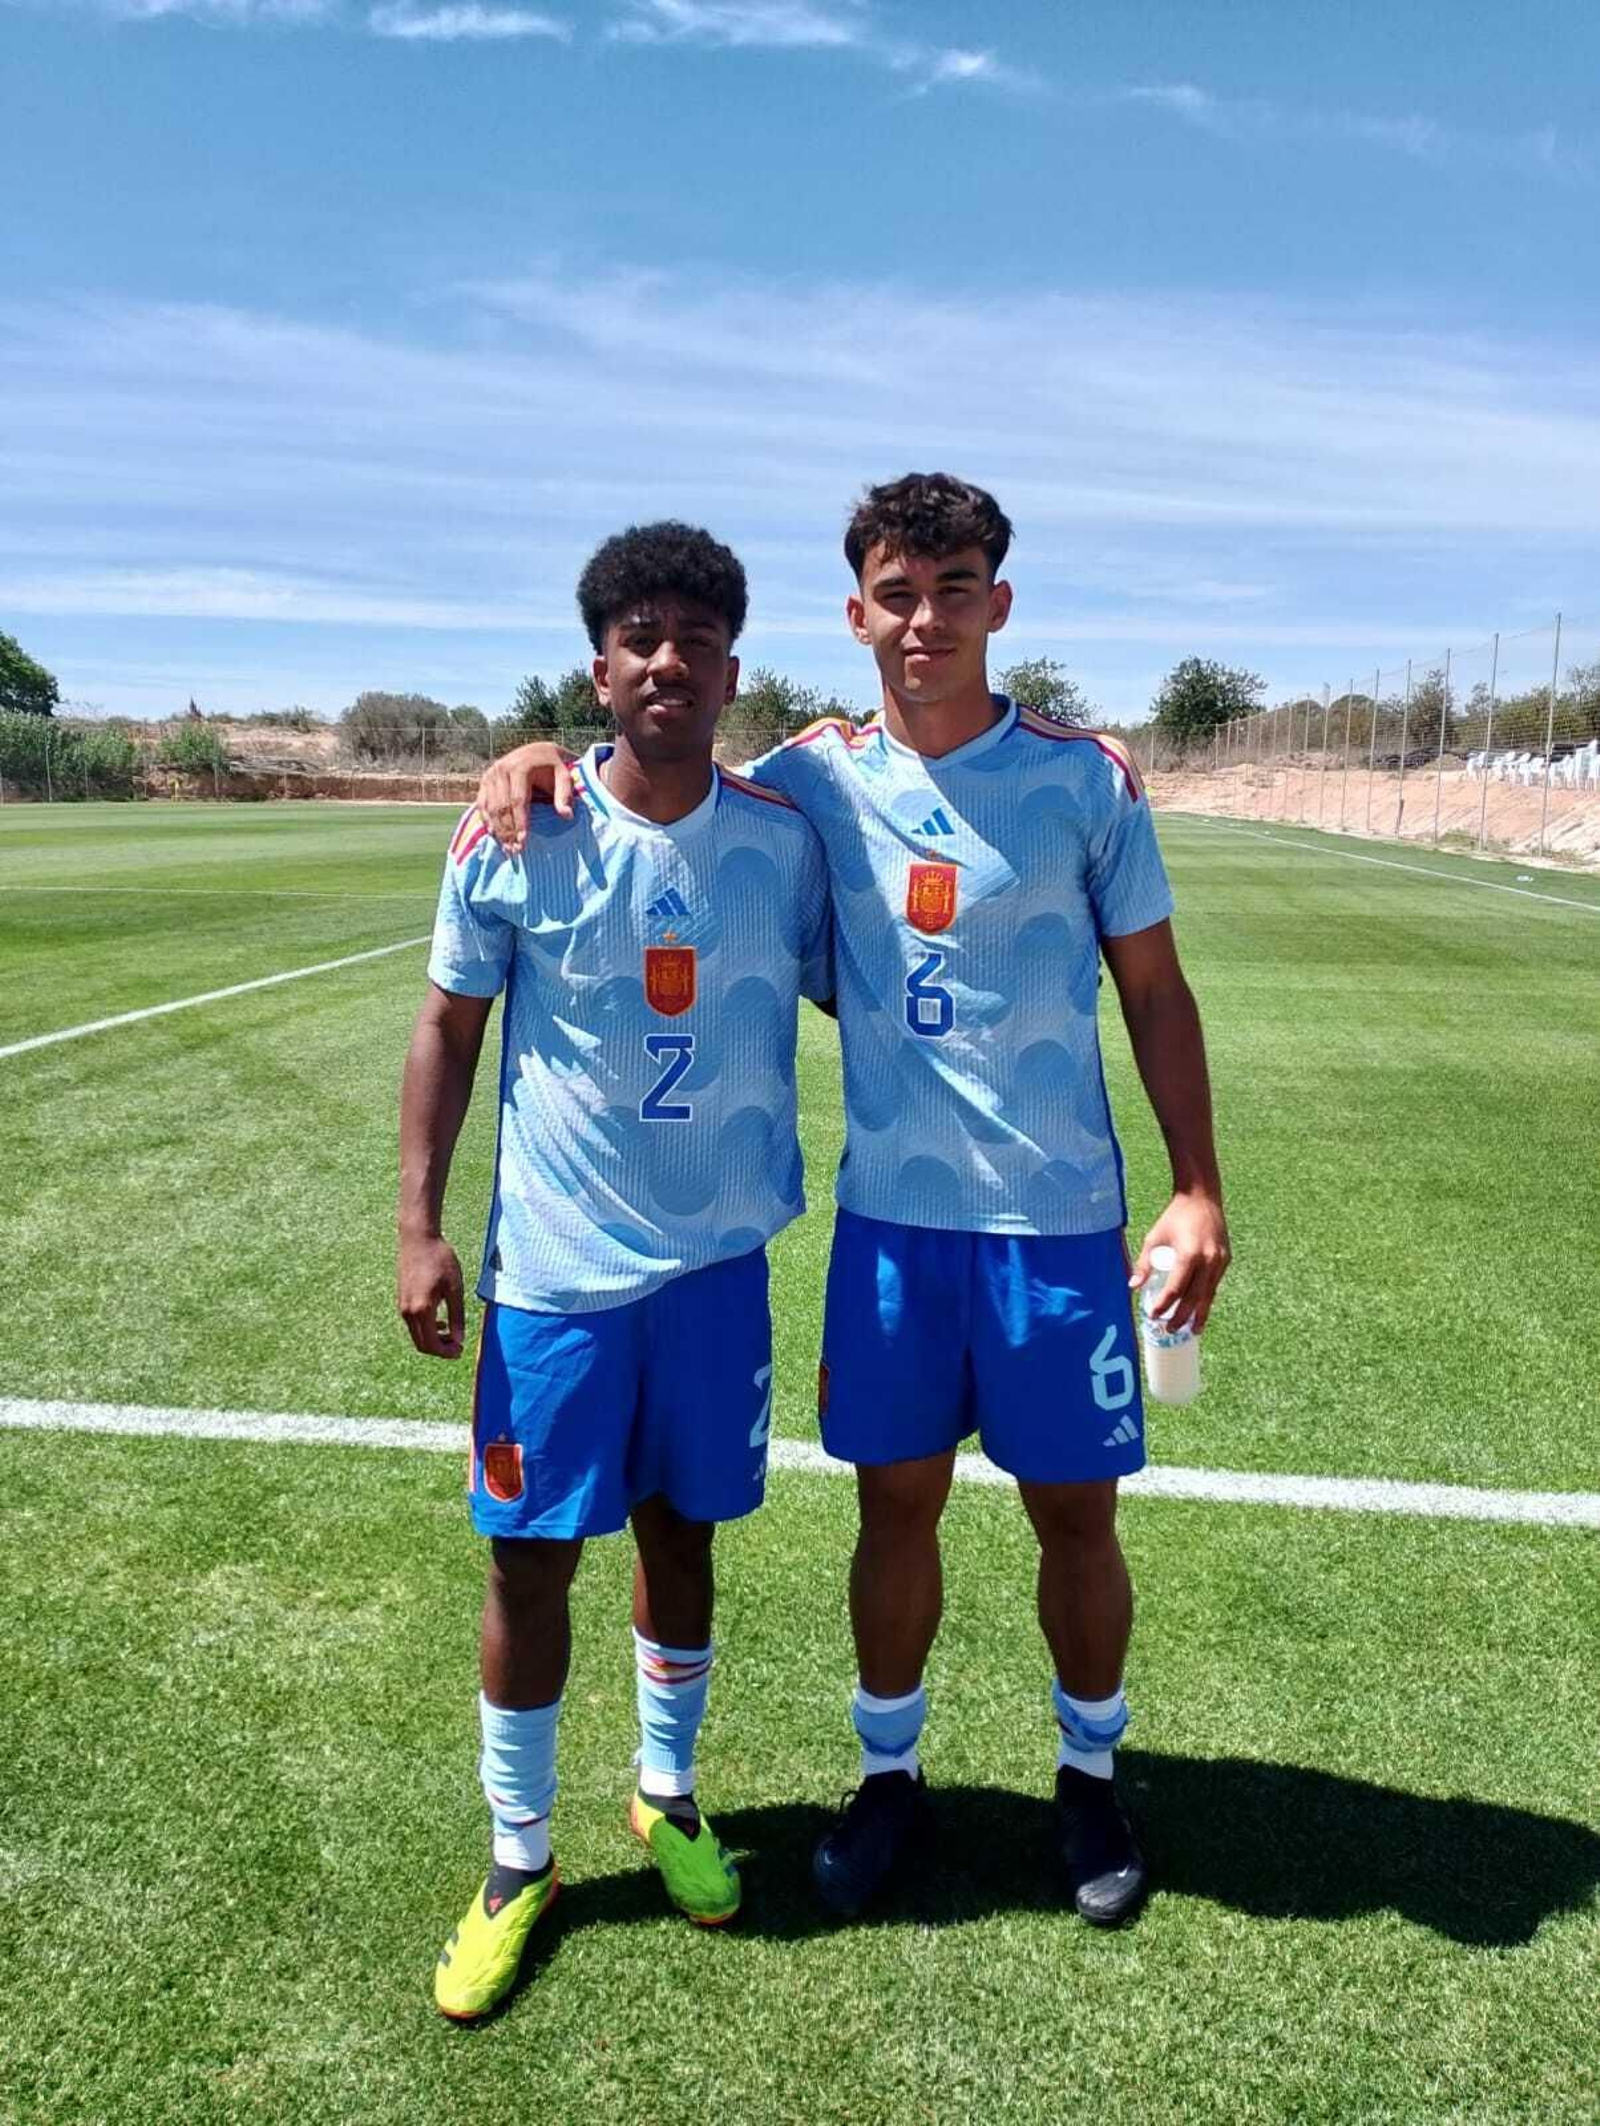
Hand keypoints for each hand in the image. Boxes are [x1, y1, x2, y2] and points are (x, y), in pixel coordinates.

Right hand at [398, 1230, 466, 1358]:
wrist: (418, 1239)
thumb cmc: (440, 1259)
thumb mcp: (455, 1287)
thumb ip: (457, 1315)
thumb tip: (459, 1339)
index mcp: (421, 1309)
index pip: (431, 1344)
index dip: (446, 1352)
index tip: (460, 1350)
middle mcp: (407, 1311)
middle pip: (421, 1344)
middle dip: (440, 1350)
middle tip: (458, 1347)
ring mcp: (402, 1306)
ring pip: (416, 1335)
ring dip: (433, 1340)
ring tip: (452, 1335)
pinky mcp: (402, 1300)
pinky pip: (413, 1324)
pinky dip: (426, 1329)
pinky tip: (440, 1322)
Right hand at [476, 744, 576, 853]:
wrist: (539, 752)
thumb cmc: (554, 767)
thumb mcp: (565, 776)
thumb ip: (565, 795)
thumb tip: (567, 816)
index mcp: (520, 767)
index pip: (518, 800)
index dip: (520, 822)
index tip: (524, 841)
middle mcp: (501, 769)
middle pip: (501, 806)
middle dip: (508, 831)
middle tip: (516, 851)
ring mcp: (491, 774)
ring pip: (490, 807)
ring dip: (497, 830)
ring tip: (507, 849)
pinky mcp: (485, 781)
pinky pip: (482, 804)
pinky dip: (487, 821)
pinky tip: (495, 837)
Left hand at [1129, 1191, 1230, 1335]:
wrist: (1201, 1198)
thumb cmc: (1174, 1217)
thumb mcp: (1154, 1238)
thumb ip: (1144, 1263)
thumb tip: (1132, 1287)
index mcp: (1188, 1254)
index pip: (1175, 1289)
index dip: (1163, 1305)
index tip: (1153, 1315)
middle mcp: (1208, 1260)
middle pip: (1194, 1297)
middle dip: (1182, 1317)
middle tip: (1170, 1330)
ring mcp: (1220, 1260)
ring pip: (1209, 1294)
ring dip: (1200, 1314)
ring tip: (1192, 1331)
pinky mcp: (1226, 1259)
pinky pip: (1215, 1284)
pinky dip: (1207, 1298)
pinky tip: (1201, 1309)